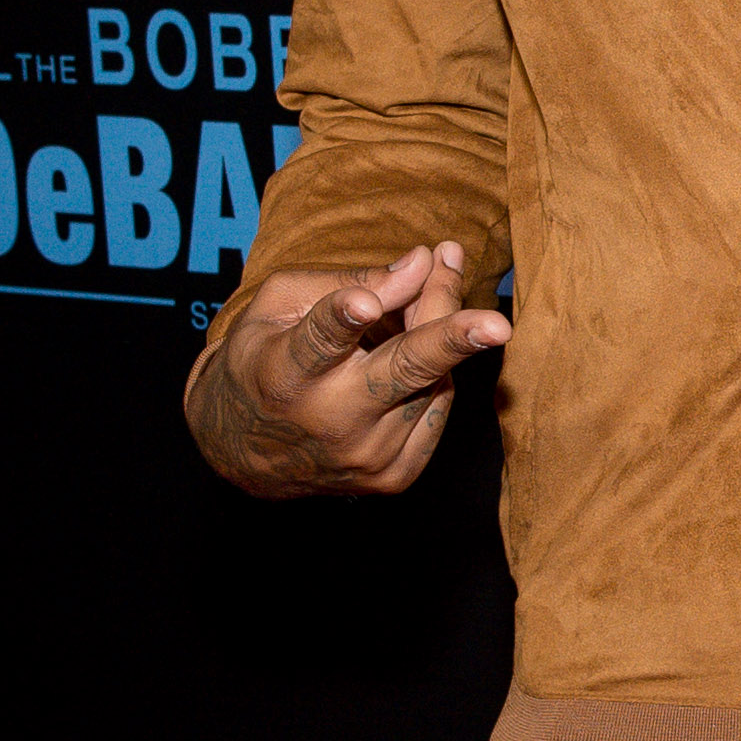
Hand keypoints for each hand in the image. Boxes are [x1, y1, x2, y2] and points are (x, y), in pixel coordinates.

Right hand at [184, 241, 509, 497]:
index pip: (317, 341)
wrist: (245, 450)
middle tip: (496, 324)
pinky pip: (437, 409)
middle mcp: (328, 421)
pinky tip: (411, 356)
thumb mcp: (283, 304)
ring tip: (424, 295)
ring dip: (442, 332)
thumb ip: (350, 281)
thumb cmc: (266, 355)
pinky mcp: (392, 476)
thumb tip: (422, 264)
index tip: (364, 303)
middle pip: (400, 373)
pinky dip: (435, 377)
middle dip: (449, 343)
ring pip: (431, 381)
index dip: (342, 318)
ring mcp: (365, 454)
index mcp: (285, 373)